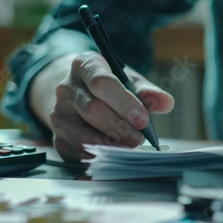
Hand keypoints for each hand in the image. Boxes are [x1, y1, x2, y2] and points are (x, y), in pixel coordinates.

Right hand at [45, 52, 173, 160]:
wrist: (77, 94)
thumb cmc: (108, 87)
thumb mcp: (128, 81)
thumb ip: (147, 92)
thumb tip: (166, 103)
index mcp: (84, 66)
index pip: (101, 82)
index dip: (124, 103)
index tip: (143, 119)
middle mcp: (66, 88)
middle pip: (92, 109)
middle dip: (120, 127)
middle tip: (139, 138)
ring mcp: (58, 114)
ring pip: (82, 135)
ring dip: (109, 145)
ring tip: (128, 146)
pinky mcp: (56, 137)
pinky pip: (76, 152)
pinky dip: (97, 157)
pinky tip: (112, 154)